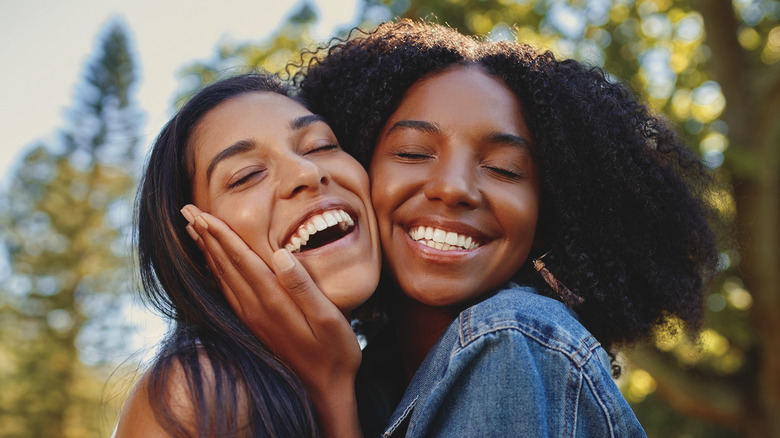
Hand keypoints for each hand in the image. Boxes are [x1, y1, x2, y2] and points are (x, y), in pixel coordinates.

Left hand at [180, 204, 361, 436]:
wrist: (324, 392)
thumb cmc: (335, 353)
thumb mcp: (329, 319)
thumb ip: (304, 287)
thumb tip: (281, 255)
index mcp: (274, 301)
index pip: (241, 259)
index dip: (221, 234)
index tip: (201, 212)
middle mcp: (257, 309)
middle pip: (225, 265)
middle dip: (206, 236)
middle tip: (187, 210)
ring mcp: (253, 319)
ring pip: (222, 278)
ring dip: (207, 251)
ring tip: (193, 230)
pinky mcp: (255, 327)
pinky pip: (227, 293)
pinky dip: (216, 273)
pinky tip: (212, 265)